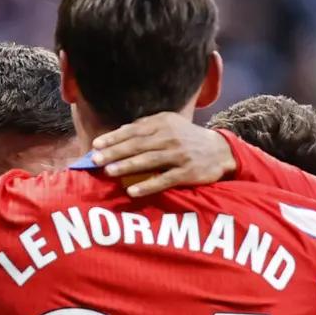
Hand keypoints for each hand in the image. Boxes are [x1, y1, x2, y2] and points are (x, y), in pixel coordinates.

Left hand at [90, 111, 235, 196]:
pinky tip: (132, 191)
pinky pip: (164, 180)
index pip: (133, 130)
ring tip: (109, 172)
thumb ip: (146, 127)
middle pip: (138, 145)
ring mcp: (179, 155)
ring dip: (127, 166)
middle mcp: (170, 137)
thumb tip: (118, 132)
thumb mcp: (169, 125)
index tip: (96, 145)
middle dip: (115, 152)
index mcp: (162, 123)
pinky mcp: (187, 172)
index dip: (114, 138)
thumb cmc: (187, 138)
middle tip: (95, 159)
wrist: (220, 151)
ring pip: (148, 160)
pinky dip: (148, 185)